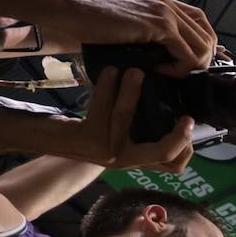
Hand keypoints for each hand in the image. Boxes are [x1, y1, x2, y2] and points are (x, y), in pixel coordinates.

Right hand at [53, 0, 216, 75]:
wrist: (67, 13)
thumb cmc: (88, 22)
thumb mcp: (126, 25)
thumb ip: (147, 33)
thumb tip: (162, 57)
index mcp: (159, 0)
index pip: (199, 21)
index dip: (202, 44)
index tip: (189, 64)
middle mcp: (165, 2)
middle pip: (206, 33)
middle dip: (203, 59)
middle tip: (184, 74)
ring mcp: (163, 11)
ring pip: (202, 45)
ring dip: (192, 66)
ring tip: (169, 74)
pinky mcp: (158, 25)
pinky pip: (186, 53)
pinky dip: (179, 68)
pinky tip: (160, 72)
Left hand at [68, 67, 194, 172]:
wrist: (47, 138)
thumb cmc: (87, 130)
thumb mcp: (118, 132)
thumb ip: (140, 127)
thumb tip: (168, 99)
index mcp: (135, 158)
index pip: (174, 165)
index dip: (187, 146)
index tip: (187, 121)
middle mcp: (123, 160)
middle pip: (164, 155)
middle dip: (179, 136)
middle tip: (186, 116)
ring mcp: (106, 151)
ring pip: (127, 119)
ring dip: (132, 92)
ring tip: (136, 71)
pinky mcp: (87, 138)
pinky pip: (102, 108)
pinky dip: (107, 86)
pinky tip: (111, 71)